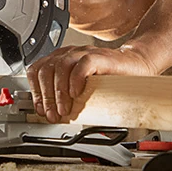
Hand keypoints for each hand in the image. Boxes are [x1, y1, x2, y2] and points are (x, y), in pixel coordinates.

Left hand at [26, 45, 154, 122]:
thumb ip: (68, 98)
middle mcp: (71, 54)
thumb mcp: (82, 90)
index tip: (41, 109)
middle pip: (46, 70)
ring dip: (59, 93)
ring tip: (65, 109)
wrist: (135, 65)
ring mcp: (85, 53)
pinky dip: (76, 80)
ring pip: (61, 66)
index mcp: (62, 60)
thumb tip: (56, 117)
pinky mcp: (100, 56)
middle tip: (53, 114)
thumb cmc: (110, 78)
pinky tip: (77, 93)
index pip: (37, 70)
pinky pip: (83, 64)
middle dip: (47, 97)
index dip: (36, 92)